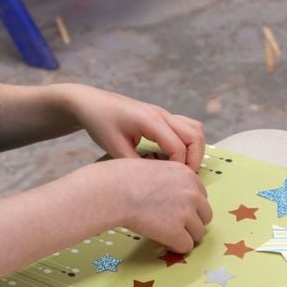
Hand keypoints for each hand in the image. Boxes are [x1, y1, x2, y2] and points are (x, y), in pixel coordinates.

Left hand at [65, 85, 206, 170]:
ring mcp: (164, 114)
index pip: (178, 146)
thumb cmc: (100, 123)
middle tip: (182, 178)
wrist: (91, 103)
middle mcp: (162, 114)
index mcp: (150, 120)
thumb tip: (157, 181)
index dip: (179, 167)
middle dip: (195, 159)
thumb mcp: (114, 148)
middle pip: (195, 135)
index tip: (170, 183)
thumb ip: (137, 165)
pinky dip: (187, 143)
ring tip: (179, 168)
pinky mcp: (162, 117)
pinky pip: (186, 127)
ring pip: (195, 129)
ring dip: (194, 149)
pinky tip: (170, 157)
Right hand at [80, 158, 211, 253]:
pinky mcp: (177, 232)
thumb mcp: (155, 168)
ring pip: (198, 233)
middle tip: (174, 225)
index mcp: (187, 175)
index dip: (189, 205)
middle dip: (191, 221)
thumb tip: (170, 196)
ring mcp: (186, 213)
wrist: (115, 190)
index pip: (201, 196)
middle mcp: (192, 193)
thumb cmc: (124, 177)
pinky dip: (175, 246)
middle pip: (205, 216)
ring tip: (166, 234)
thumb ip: (170, 181)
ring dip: (184, 235)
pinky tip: (162, 241)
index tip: (176, 210)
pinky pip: (186, 246)